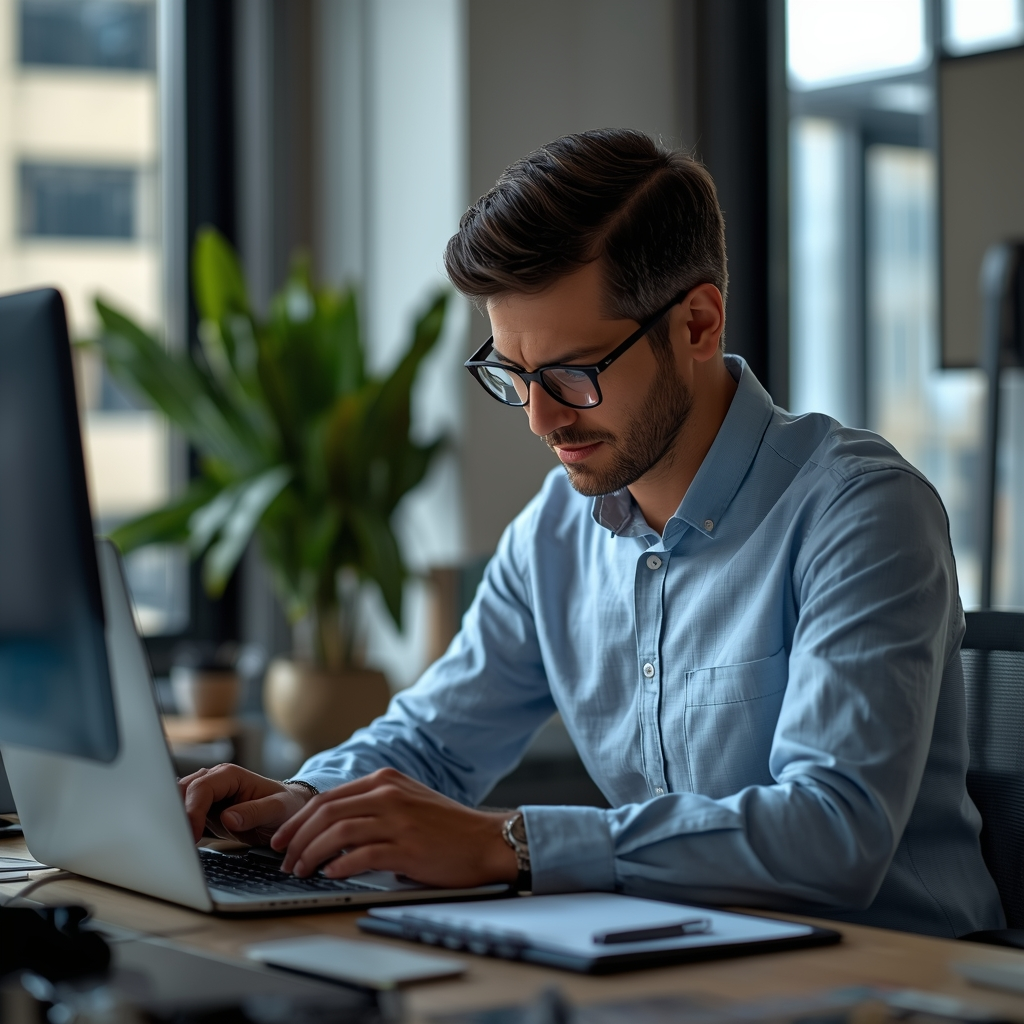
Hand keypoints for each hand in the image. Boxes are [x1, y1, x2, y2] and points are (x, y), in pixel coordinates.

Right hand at [178, 764, 312, 844]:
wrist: (289, 811)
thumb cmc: (286, 806)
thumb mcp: (278, 810)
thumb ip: (255, 812)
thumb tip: (228, 818)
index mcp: (230, 775)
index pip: (201, 788)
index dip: (192, 811)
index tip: (192, 835)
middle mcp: (215, 780)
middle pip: (182, 792)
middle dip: (176, 814)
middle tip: (176, 841)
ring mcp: (208, 794)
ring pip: (178, 801)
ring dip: (175, 819)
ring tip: (176, 842)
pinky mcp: (205, 810)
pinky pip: (184, 814)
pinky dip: (180, 825)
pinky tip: (180, 841)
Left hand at [270, 767, 518, 887]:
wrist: (486, 840)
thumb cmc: (446, 828)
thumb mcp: (407, 802)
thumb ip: (373, 808)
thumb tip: (331, 832)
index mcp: (385, 781)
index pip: (328, 797)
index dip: (299, 820)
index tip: (282, 838)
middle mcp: (389, 795)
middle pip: (326, 812)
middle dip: (297, 837)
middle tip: (283, 858)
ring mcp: (398, 819)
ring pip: (338, 831)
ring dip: (311, 853)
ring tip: (301, 871)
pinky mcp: (407, 847)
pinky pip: (362, 854)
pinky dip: (340, 864)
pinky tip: (329, 874)